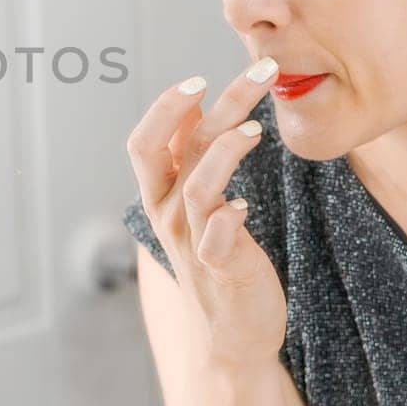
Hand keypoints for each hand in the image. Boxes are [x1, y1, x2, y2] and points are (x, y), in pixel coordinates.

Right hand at [125, 58, 287, 367]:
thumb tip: (192, 99)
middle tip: (261, 71)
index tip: (198, 79)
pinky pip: (217, 238)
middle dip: (220, 103)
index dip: (165, 107)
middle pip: (178, 148)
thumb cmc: (219, 256)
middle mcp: (169, 215)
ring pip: (197, 187)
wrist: (233, 334)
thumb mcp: (194, 201)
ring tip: (256, 129)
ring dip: (225, 152)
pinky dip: (228, 217)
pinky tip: (244, 206)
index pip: (144, 142)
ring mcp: (193, 243)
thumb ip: (188, 154)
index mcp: (159, 196)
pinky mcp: (222, 269)